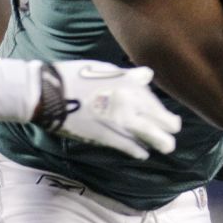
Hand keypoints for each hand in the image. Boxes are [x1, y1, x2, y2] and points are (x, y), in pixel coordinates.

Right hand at [31, 60, 180, 159]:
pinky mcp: (104, 136)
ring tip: (166, 146)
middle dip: (168, 127)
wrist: (49, 94)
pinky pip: (127, 145)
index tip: (169, 118)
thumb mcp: (102, 69)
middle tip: (173, 131)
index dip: (163, 111)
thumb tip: (148, 75)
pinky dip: (137, 149)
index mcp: (128, 85)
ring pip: (147, 136)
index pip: (154, 102)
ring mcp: (118, 121)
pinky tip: (143, 153)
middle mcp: (128, 104)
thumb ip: (128, 76)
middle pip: (158, 121)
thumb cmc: (74, 77)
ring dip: (158, 141)